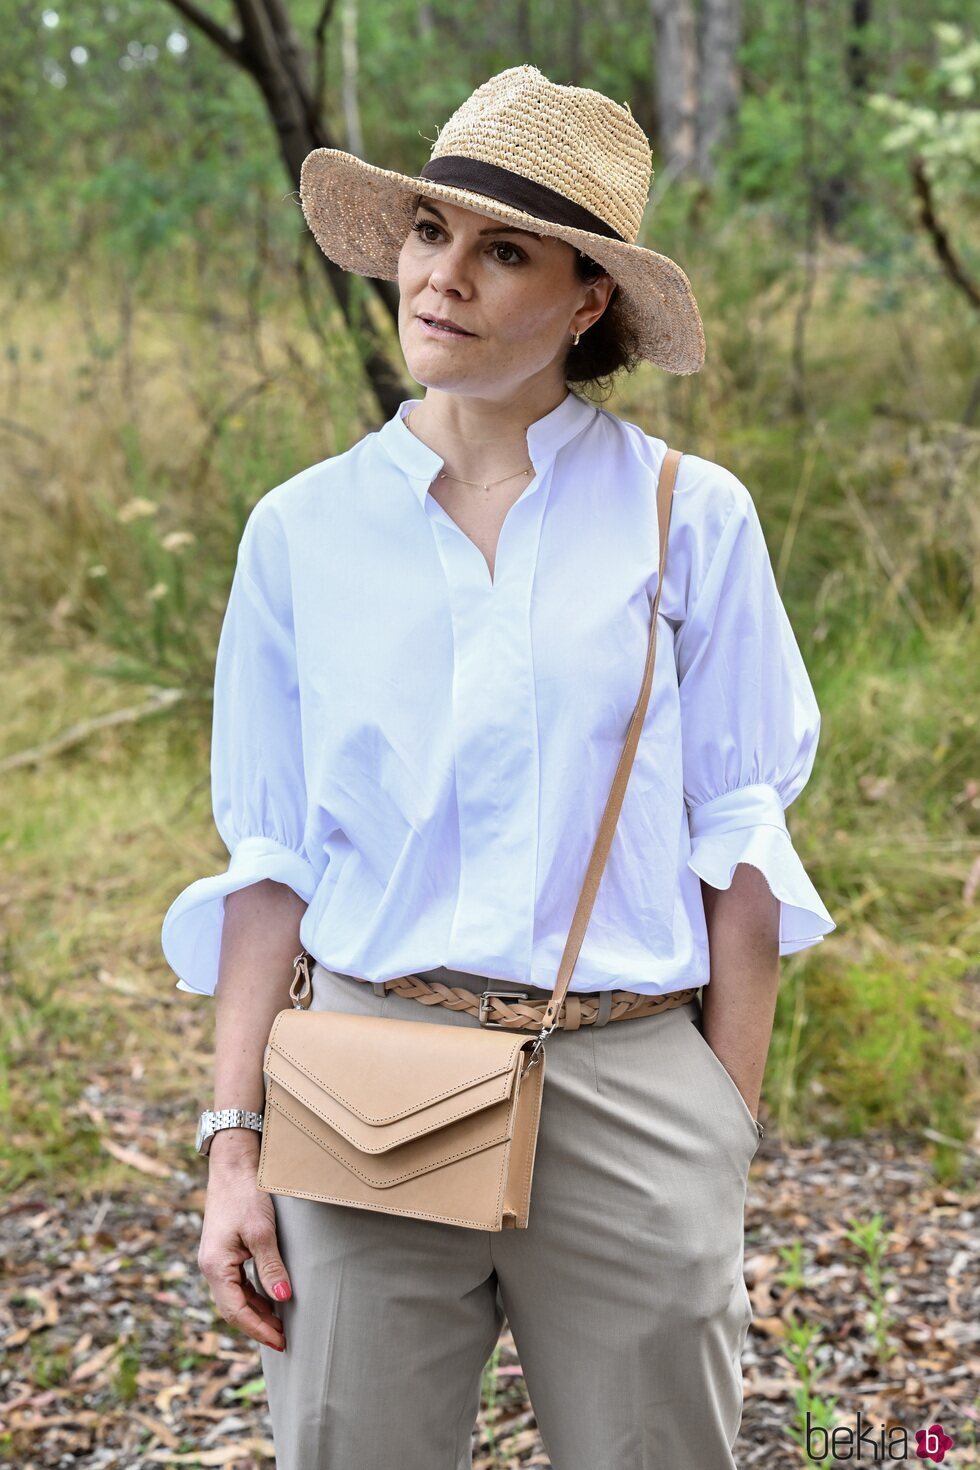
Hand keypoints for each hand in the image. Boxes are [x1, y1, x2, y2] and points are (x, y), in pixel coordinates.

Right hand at [197, 1144, 290, 1352]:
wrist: (233, 1163)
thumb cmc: (246, 1193)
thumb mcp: (262, 1231)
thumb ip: (271, 1267)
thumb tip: (283, 1301)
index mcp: (215, 1266)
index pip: (236, 1312)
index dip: (259, 1330)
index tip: (281, 1342)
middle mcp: (210, 1266)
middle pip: (233, 1308)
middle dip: (257, 1326)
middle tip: (284, 1339)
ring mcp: (216, 1259)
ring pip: (234, 1297)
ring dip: (256, 1311)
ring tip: (280, 1324)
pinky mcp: (223, 1250)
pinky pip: (236, 1283)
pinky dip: (253, 1295)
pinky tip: (270, 1298)